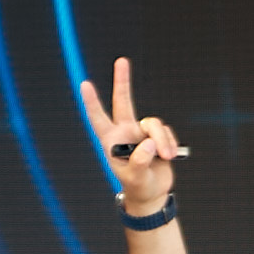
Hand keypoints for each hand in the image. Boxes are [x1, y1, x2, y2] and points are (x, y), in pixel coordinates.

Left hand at [80, 55, 186, 208]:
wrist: (153, 192)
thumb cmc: (137, 186)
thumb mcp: (135, 178)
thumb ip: (140, 161)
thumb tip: (149, 141)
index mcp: (111, 141)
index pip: (99, 119)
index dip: (92, 102)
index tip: (84, 84)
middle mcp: (125, 132)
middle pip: (123, 102)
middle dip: (122, 81)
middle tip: (121, 61)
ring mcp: (142, 132)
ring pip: (153, 123)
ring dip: (162, 139)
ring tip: (165, 157)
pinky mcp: (158, 135)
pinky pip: (166, 131)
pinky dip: (169, 143)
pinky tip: (169, 156)